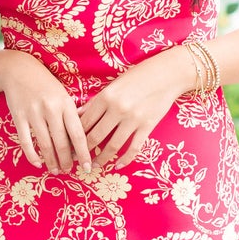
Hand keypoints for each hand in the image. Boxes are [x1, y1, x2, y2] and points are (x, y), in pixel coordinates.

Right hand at [0, 50, 93, 175]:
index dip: (84, 153)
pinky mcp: (18, 116)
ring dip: (51, 161)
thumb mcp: (63, 95)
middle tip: (69, 171)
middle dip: (67, 161)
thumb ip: (72, 115)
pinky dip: (32, 155)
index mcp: (66, 104)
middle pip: (61, 143)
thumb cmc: (46, 84)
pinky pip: (26, 141)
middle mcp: (51, 109)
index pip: (78, 134)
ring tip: (56, 170)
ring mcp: (33, 113)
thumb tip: (82, 140)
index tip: (88, 167)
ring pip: (45, 144)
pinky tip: (37, 163)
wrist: (18, 69)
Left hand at [78, 49, 191, 167]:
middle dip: (84, 151)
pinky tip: (118, 165)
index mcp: (106, 96)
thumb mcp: (114, 84)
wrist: (168, 73)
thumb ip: (96, 101)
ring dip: (102, 159)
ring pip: (112, 146)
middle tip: (79, 160)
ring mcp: (133, 119)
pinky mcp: (147, 126)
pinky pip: (134, 148)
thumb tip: (77, 115)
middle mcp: (117, 109)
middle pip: (95, 136)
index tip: (70, 146)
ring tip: (95, 165)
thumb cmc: (139, 76)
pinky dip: (125, 159)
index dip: (75, 136)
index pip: (84, 122)